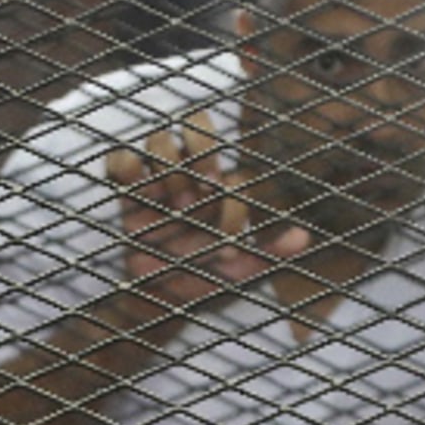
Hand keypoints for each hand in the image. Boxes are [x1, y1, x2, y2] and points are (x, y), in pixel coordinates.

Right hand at [106, 109, 308, 313]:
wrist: (165, 297)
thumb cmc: (207, 277)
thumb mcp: (243, 270)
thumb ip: (272, 251)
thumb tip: (304, 235)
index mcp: (222, 192)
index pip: (233, 175)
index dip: (233, 198)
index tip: (227, 235)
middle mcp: (192, 177)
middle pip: (195, 126)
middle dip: (202, 150)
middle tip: (204, 185)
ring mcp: (158, 180)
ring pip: (159, 138)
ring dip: (168, 164)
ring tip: (172, 200)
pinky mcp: (126, 191)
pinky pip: (119, 159)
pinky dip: (125, 165)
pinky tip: (140, 192)